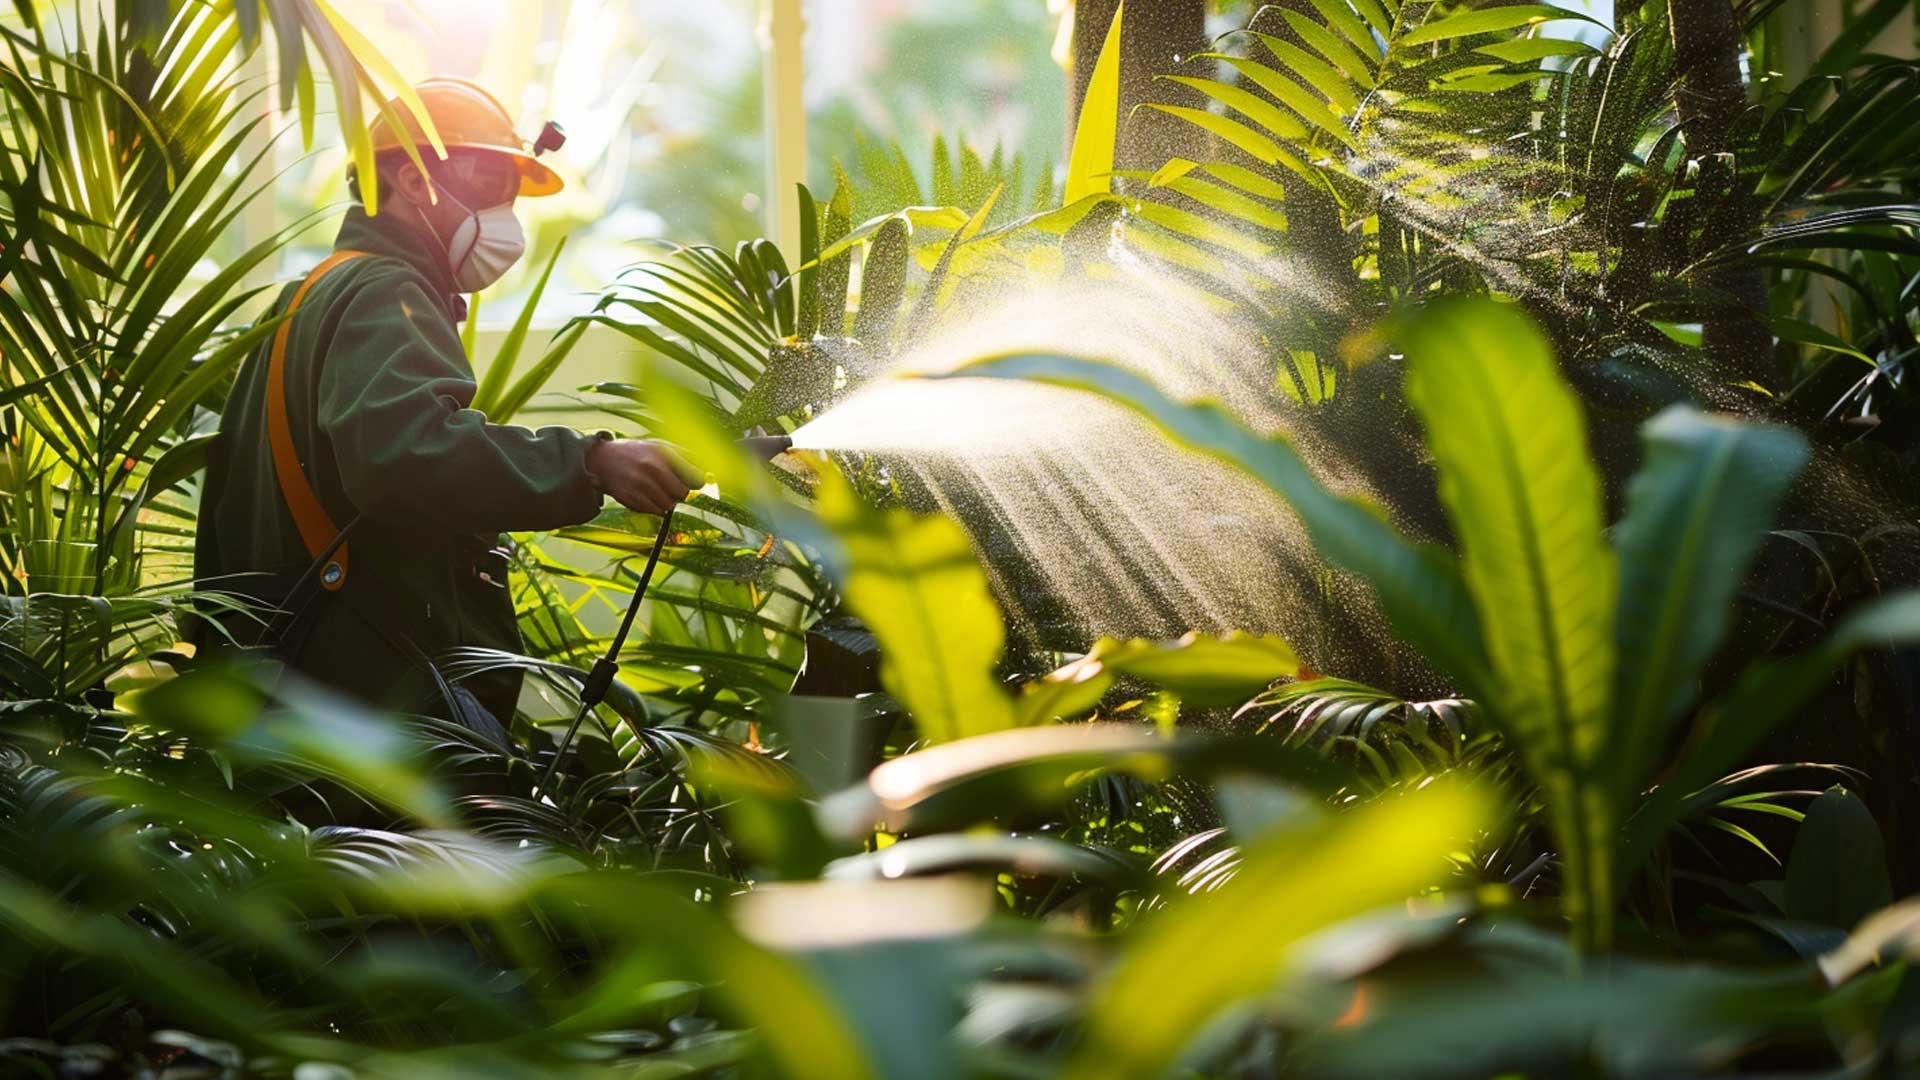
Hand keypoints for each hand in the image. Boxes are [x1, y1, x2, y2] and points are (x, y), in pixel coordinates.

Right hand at [585, 439, 699, 514]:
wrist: (601, 460)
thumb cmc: (637, 453)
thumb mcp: (660, 446)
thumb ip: (685, 456)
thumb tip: (710, 472)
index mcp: (664, 453)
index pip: (695, 477)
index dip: (696, 482)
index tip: (693, 482)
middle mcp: (653, 468)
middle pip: (683, 494)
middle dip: (680, 492)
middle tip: (671, 486)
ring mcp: (641, 484)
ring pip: (669, 505)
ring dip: (667, 501)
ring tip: (656, 490)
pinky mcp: (631, 498)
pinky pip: (654, 511)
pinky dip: (654, 507)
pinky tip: (646, 495)